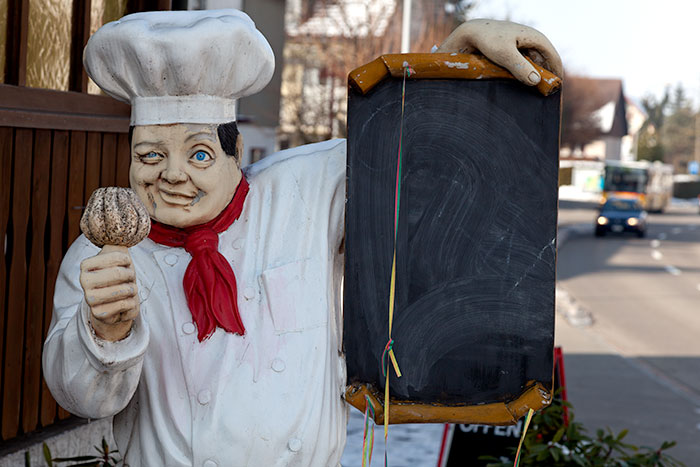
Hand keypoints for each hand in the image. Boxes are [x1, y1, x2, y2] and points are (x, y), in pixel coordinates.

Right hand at [80, 245, 138, 341]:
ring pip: (124, 290)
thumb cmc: (118, 275)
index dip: (128, 261)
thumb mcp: (118, 254)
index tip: (125, 265)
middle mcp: (84, 281)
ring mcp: (90, 298)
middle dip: (131, 276)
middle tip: (128, 279)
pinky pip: (125, 304)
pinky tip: (124, 303)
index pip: (120, 257)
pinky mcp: (99, 313)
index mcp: (86, 265)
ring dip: (132, 290)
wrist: (115, 302)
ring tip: (127, 291)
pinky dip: (132, 303)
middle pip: (120, 273)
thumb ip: (118, 241)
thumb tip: (119, 231)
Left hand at [436, 19, 562, 85]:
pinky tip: (518, 86)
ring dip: (532, 78)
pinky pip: (524, 65)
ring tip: (529, 94)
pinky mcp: (515, 52)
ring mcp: (524, 46)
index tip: (553, 94)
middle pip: (545, 64)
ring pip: (534, 66)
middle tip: (540, 97)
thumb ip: (520, 67)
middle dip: (544, 78)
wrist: (471, 33)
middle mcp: (533, 41)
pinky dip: (523, 75)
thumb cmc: (488, 40)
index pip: (554, 59)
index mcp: (537, 38)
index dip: (556, 76)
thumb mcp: (504, 55)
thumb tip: (536, 81)